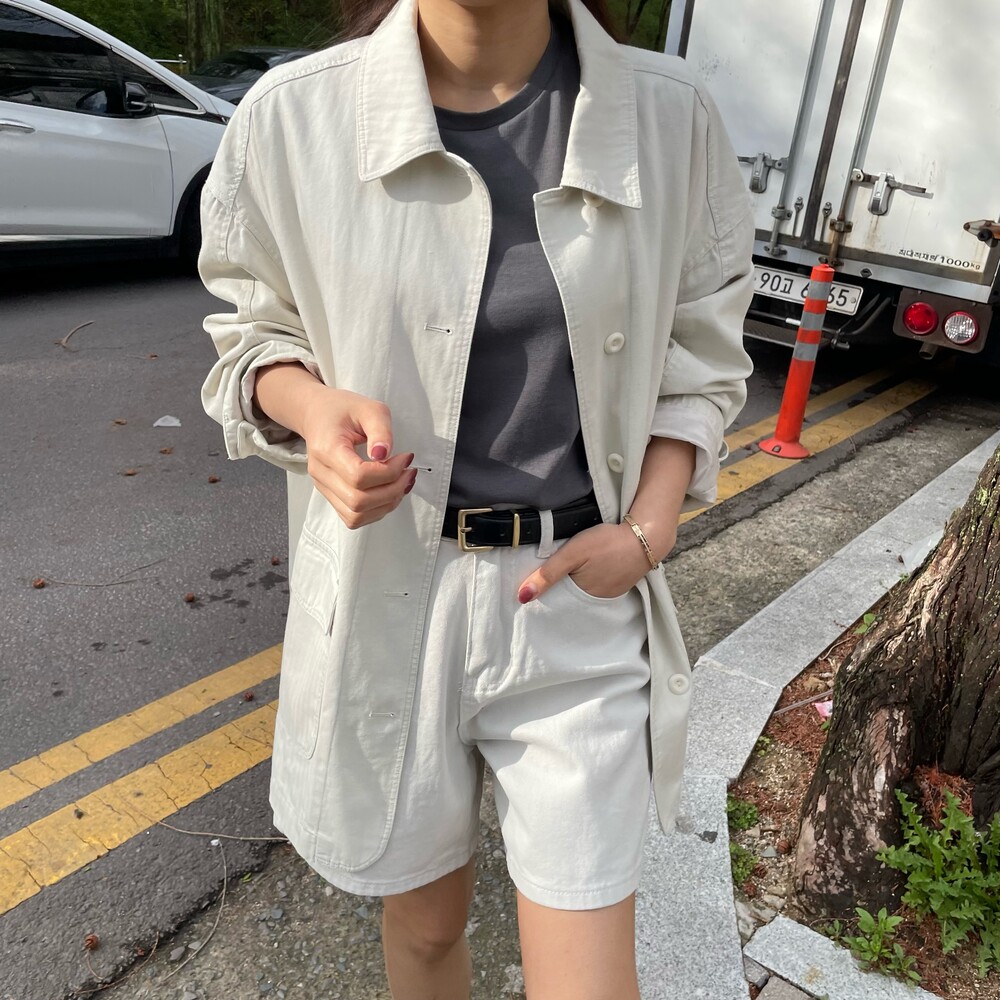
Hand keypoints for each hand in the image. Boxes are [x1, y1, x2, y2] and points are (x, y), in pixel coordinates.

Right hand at [300, 386, 416, 528]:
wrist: (317, 415)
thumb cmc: (343, 410)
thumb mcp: (369, 408)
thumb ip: (380, 430)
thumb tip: (385, 456)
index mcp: (326, 449)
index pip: (358, 476)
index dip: (388, 472)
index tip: (406, 457)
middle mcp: (320, 473)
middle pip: (358, 501)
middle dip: (392, 490)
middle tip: (409, 472)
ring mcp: (323, 488)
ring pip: (356, 516)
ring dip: (386, 504)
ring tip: (402, 483)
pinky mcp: (331, 496)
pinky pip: (353, 517)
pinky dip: (377, 510)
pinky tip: (389, 491)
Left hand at [516, 521, 675, 602]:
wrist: (645, 536)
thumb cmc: (607, 542)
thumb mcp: (573, 553)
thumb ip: (548, 573)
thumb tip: (522, 597)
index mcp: (582, 596)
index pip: (555, 601)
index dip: (544, 593)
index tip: (531, 586)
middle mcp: (596, 601)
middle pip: (569, 598)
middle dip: (558, 590)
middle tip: (548, 575)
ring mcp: (610, 593)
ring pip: (584, 592)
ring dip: (575, 585)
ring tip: (567, 571)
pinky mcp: (620, 584)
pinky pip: (598, 586)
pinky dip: (590, 580)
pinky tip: (587, 569)